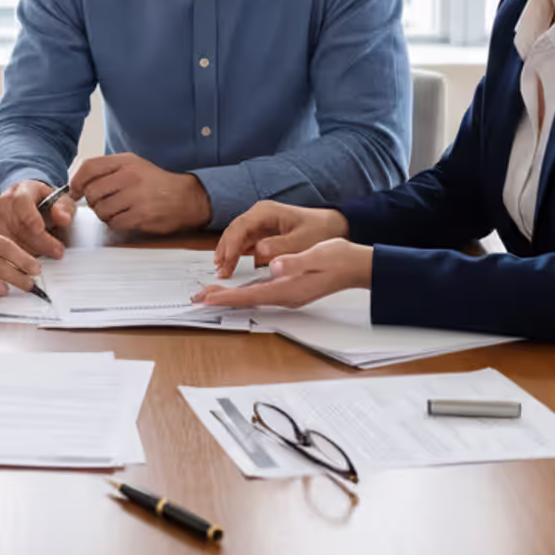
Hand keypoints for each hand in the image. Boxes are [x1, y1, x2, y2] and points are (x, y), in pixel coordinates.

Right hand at [0, 179, 76, 258]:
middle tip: (58, 251)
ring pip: (11, 242)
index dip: (34, 222)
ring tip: (48, 254)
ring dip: (31, 253)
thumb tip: (63, 218)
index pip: (24, 208)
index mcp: (21, 192)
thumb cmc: (42, 201)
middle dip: (41, 244)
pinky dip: (20, 257)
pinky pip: (4, 250)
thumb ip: (63, 208)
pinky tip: (33, 259)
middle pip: (19, 228)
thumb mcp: (58, 200)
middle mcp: (4, 204)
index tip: (45, 233)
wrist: (25, 200)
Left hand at [69, 153, 210, 233]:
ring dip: (104, 214)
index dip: (76, 181)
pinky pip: (114, 223)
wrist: (186, 197)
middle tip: (101, 203)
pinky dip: (115, 223)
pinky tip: (125, 218)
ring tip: (116, 211)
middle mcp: (130, 176)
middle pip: (92, 191)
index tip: (74, 191)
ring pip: (101, 209)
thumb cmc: (156, 182)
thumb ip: (108, 170)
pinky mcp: (140, 215)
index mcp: (126, 162)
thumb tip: (80, 183)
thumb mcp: (134, 165)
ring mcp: (135, 196)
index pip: (90, 167)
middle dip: (92, 201)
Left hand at [191, 238, 371, 309]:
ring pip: (253, 298)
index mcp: (289, 289)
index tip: (206, 296)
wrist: (357, 266)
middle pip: (247, 300)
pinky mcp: (291, 290)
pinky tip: (237, 289)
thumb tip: (275, 266)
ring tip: (210, 294)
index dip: (227, 296)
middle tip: (197, 297)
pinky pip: (261, 294)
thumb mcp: (317, 255)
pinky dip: (244, 292)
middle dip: (222, 298)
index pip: (250, 295)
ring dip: (231, 296)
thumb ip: (295, 261)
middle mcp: (286, 296)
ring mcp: (289, 295)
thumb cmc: (339, 258)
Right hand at [210, 201, 349, 277]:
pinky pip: (245, 238)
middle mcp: (260, 212)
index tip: (227, 262)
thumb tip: (258, 251)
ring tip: (221, 269)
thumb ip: (280, 246)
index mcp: (267, 212)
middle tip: (220, 270)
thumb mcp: (302, 241)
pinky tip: (231, 262)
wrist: (332, 225)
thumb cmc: (319, 231)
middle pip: (235, 230)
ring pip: (237, 234)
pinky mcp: (263, 228)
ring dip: (228, 251)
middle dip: (225, 250)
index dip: (231, 246)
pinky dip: (237, 251)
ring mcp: (260, 220)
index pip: (241, 227)